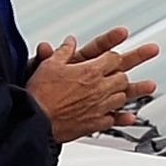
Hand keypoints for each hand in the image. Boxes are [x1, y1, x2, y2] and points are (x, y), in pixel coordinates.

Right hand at [27, 26, 158, 140]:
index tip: (114, 56)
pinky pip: (115, 119)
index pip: (113, 58)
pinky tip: (130, 117)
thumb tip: (70, 42)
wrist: (35, 120)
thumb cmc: (40, 94)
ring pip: (122, 98)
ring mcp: (100, 107)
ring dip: (124, 93)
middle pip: (122, 77)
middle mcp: (99, 88)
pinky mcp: (96, 123)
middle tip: (121, 74)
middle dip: (121, 74)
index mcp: (90, 71)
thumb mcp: (49, 65)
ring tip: (127, 91)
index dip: (114, 56)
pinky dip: (122, 118)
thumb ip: (63, 51)